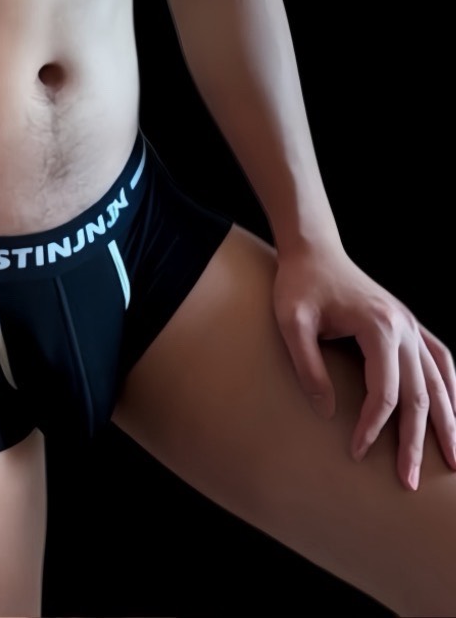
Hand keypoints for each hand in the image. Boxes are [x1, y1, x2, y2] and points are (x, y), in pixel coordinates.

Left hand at [272, 240, 455, 489]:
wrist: (313, 249)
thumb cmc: (299, 284)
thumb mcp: (290, 322)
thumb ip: (308, 366)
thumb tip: (328, 413)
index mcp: (378, 326)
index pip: (384, 392)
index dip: (372, 427)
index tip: (356, 453)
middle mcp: (403, 327)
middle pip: (419, 395)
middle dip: (415, 442)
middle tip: (408, 482)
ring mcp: (410, 324)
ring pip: (439, 382)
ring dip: (447, 424)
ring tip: (453, 465)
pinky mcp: (409, 323)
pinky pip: (441, 359)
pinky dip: (451, 389)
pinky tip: (453, 413)